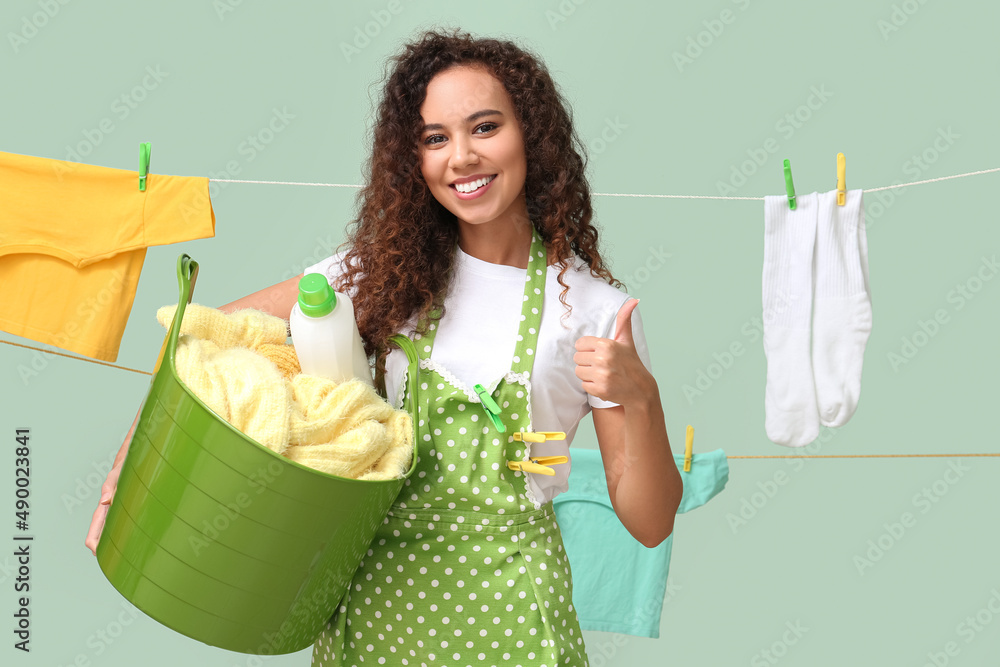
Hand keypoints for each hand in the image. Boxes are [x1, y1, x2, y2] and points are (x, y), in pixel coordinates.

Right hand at [85, 421, 134, 555]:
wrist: (139, 455)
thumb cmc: (126, 464)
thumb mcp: (118, 474)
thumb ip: (111, 486)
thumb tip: (106, 501)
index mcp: (107, 502)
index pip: (96, 524)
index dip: (94, 539)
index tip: (95, 551)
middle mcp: (114, 507)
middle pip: (106, 530)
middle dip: (107, 546)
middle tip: (113, 562)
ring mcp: (123, 507)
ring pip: (118, 527)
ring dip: (120, 539)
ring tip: (126, 556)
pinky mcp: (134, 505)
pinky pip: (130, 521)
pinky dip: (130, 531)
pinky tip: (138, 539)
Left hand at [573, 299, 650, 405]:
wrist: (641, 390)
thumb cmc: (631, 363)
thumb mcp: (626, 340)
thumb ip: (624, 319)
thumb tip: (634, 300)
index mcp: (606, 345)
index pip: (580, 344)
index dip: (588, 349)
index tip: (598, 353)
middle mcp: (603, 359)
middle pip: (577, 358)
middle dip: (587, 362)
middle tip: (601, 365)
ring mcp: (601, 376)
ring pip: (579, 372)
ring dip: (588, 374)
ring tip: (602, 374)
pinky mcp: (600, 390)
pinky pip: (583, 385)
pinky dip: (592, 386)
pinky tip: (603, 384)